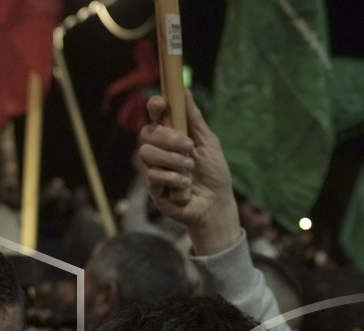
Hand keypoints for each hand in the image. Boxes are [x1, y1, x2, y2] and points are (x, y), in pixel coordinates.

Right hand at [139, 92, 240, 255]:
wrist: (216, 205)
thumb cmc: (214, 174)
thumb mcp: (209, 143)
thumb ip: (195, 120)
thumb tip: (185, 91)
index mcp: (172, 136)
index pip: (155, 116)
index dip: (154, 106)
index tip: (161, 104)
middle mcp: (160, 150)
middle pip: (147, 133)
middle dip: (168, 138)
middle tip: (188, 147)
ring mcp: (154, 169)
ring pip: (147, 153)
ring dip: (172, 160)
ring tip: (190, 169)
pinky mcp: (153, 188)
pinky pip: (152, 175)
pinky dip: (171, 178)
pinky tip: (186, 184)